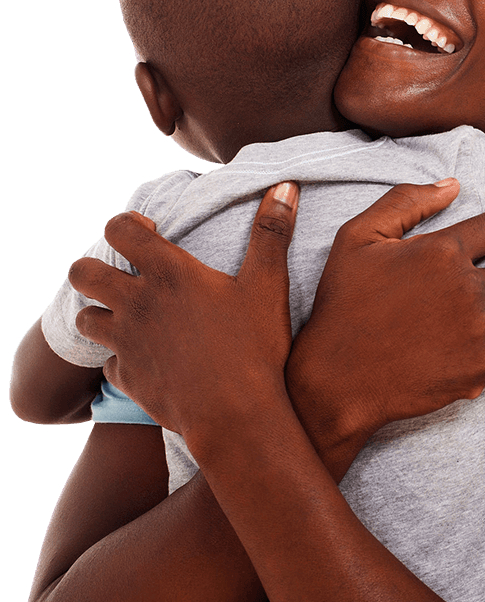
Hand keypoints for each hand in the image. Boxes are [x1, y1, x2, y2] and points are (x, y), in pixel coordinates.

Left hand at [69, 182, 299, 437]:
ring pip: (86, 319)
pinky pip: (108, 364)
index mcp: (168, 274)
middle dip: (94, 267)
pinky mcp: (127, 379)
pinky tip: (145, 362)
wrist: (236, 416)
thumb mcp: (268, 284)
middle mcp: (137, 304)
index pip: (120, 230)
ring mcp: (126, 344)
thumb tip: (285, 186)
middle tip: (123, 275)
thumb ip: (272, 232)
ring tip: (128, 318)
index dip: (126, 225)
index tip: (146, 232)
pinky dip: (121, 360)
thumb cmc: (255, 347)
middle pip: (83, 272)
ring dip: (101, 313)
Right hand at [286, 179, 484, 466]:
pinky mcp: (478, 370)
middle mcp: (467, 289)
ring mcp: (476, 332)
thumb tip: (452, 186)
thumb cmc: (344, 305)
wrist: (338, 378)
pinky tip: (470, 353)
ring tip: (468, 327)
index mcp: (441, 251)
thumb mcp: (357, 238)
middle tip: (474, 295)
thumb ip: (404, 203)